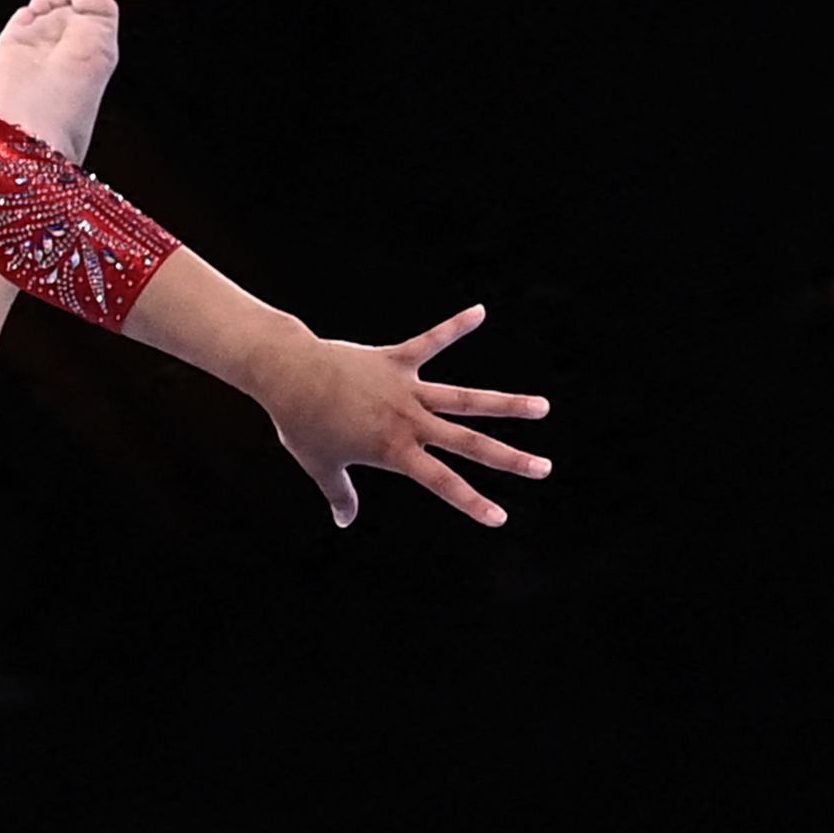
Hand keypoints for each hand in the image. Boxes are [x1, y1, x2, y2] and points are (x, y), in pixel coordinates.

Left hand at [263, 308, 549, 527]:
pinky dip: (455, 326)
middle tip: (544, 468)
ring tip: (542, 407)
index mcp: (393, 450)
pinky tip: (479, 311)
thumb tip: (344, 521)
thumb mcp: (320, 465)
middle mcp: (409, 420)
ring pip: (465, 397)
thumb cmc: (302, 424)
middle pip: (468, 442)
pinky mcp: (397, 358)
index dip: (472, 502)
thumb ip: (339, 494)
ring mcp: (406, 388)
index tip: (501, 518)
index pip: (442, 483)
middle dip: (508, 458)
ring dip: (506, 403)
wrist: (289, 375)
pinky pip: (432, 341)